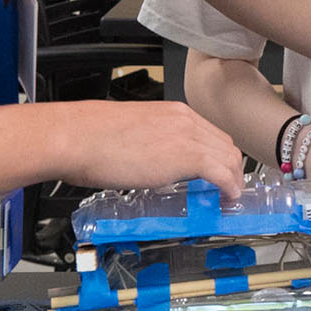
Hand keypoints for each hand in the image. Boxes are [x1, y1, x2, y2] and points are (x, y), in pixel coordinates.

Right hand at [50, 101, 246, 198]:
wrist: (77, 137)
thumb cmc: (91, 137)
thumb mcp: (133, 133)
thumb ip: (152, 143)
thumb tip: (154, 161)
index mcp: (173, 112)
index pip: (211, 133)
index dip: (219, 155)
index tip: (220, 170)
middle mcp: (184, 120)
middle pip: (225, 145)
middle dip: (231, 168)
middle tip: (229, 186)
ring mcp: (187, 136)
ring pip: (229, 158)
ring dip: (233, 179)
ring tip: (228, 196)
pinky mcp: (185, 156)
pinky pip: (221, 173)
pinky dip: (229, 187)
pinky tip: (227, 198)